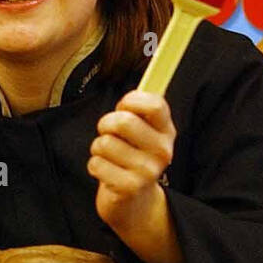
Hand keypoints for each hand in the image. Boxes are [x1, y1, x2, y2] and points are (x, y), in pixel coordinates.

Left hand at [87, 91, 179, 262]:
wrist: (135, 205)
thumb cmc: (132, 159)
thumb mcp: (143, 132)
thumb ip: (141, 107)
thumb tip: (158, 57)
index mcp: (167, 132)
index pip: (154, 103)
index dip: (131, 100)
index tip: (124, 108)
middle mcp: (162, 151)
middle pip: (122, 121)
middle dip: (105, 125)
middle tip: (109, 135)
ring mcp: (147, 171)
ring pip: (104, 143)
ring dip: (98, 149)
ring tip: (109, 158)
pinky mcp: (129, 188)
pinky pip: (96, 164)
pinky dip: (95, 167)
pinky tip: (106, 173)